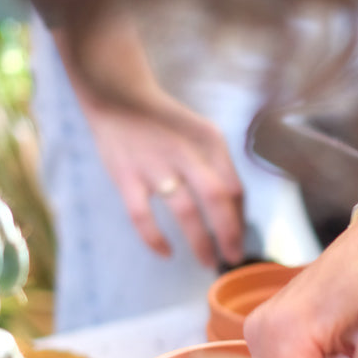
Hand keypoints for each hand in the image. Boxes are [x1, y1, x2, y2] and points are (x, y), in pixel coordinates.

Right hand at [54, 22, 244, 266]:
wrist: (116, 96)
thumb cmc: (166, 124)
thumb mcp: (201, 136)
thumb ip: (218, 168)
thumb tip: (235, 213)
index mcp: (210, 141)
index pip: (235, 188)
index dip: (241, 219)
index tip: (240, 239)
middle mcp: (186, 151)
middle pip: (217, 199)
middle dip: (230, 235)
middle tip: (233, 259)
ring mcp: (155, 164)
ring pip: (186, 212)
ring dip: (200, 242)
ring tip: (207, 262)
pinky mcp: (126, 176)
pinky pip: (143, 217)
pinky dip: (155, 239)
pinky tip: (167, 253)